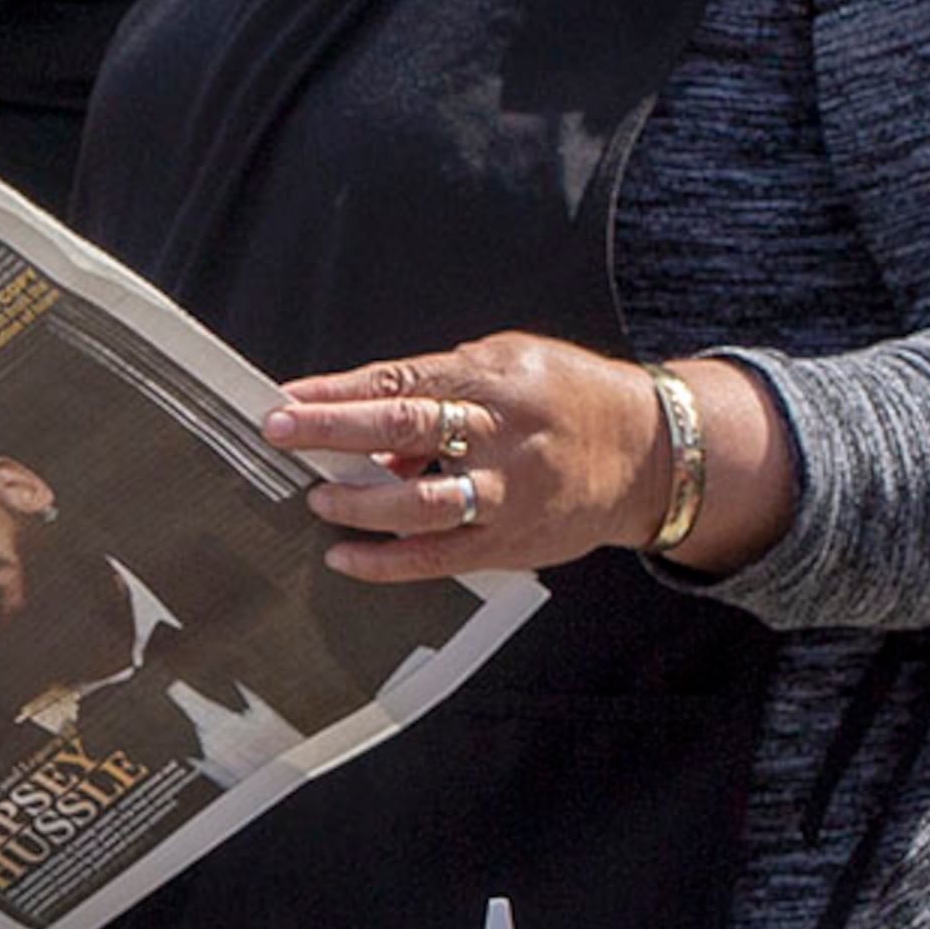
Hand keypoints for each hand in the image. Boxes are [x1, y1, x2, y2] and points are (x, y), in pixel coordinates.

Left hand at [262, 334, 696, 580]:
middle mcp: (502, 433)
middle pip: (405, 429)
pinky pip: (438, 557)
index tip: (288, 396)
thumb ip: (440, 391)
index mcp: (495, 379)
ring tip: (317, 498)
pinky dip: (386, 562)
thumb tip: (369, 432)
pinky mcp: (511, 541)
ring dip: (359, 501)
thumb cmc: (565, 398)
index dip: (340, 390)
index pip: (403, 381)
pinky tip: (345, 557)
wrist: (648, 454)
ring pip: (421, 502)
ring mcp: (508, 492)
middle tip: (280, 432)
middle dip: (333, 431)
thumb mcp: (508, 366)